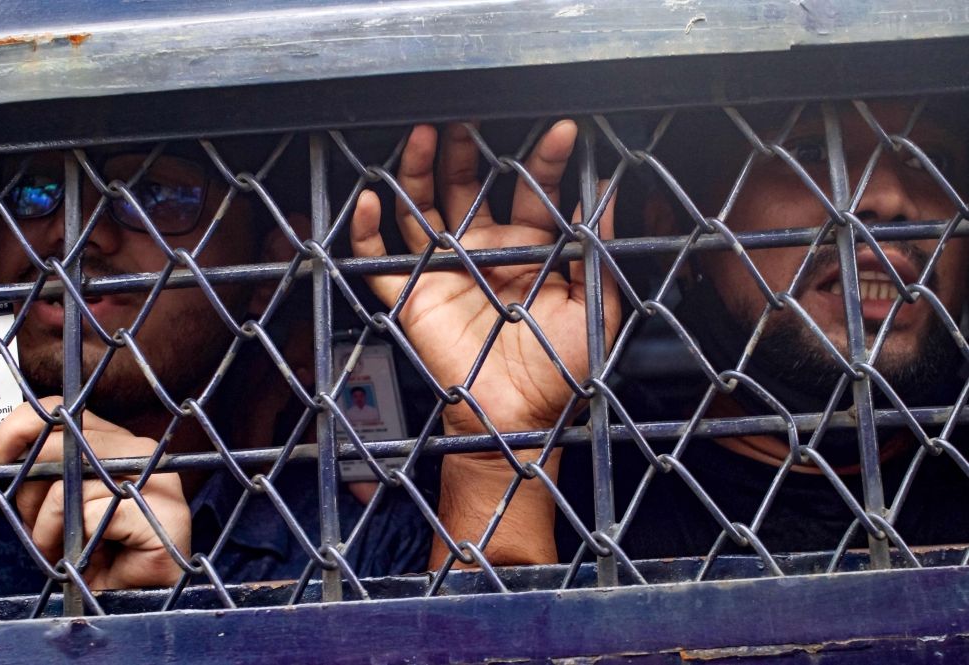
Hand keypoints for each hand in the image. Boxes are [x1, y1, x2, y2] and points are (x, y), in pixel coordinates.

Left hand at [0, 397, 190, 589]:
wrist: (132, 603)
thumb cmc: (95, 553)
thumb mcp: (61, 502)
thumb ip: (47, 470)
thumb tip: (4, 452)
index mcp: (121, 442)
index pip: (68, 411)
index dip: (23, 428)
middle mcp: (144, 451)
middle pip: (65, 442)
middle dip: (31, 488)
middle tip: (37, 525)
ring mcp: (158, 479)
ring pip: (72, 482)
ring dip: (50, 526)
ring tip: (64, 549)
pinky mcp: (161, 511)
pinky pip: (91, 513)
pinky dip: (73, 541)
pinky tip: (85, 556)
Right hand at [350, 121, 618, 565]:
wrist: (521, 419)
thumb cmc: (561, 370)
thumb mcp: (593, 303)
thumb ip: (598, 249)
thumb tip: (609, 190)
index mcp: (527, 251)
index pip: (532, 192)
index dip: (545, 160)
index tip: (561, 130)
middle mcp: (481, 252)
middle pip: (464, 187)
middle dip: (464, 149)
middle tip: (466, 116)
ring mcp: (443, 271)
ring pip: (420, 209)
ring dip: (415, 172)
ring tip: (419, 135)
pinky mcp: (411, 297)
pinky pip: (378, 261)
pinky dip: (366, 231)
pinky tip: (367, 200)